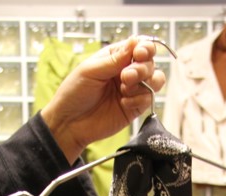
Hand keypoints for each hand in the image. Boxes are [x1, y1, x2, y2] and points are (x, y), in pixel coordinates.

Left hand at [41, 36, 165, 163]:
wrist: (69, 123)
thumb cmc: (74, 94)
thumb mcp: (91, 71)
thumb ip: (115, 59)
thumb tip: (135, 41)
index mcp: (115, 58)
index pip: (139, 46)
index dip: (145, 48)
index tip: (139, 54)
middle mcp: (126, 72)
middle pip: (150, 63)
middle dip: (142, 68)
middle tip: (126, 76)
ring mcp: (131, 91)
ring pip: (155, 80)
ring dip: (145, 82)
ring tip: (125, 88)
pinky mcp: (134, 108)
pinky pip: (148, 99)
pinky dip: (139, 99)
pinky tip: (124, 103)